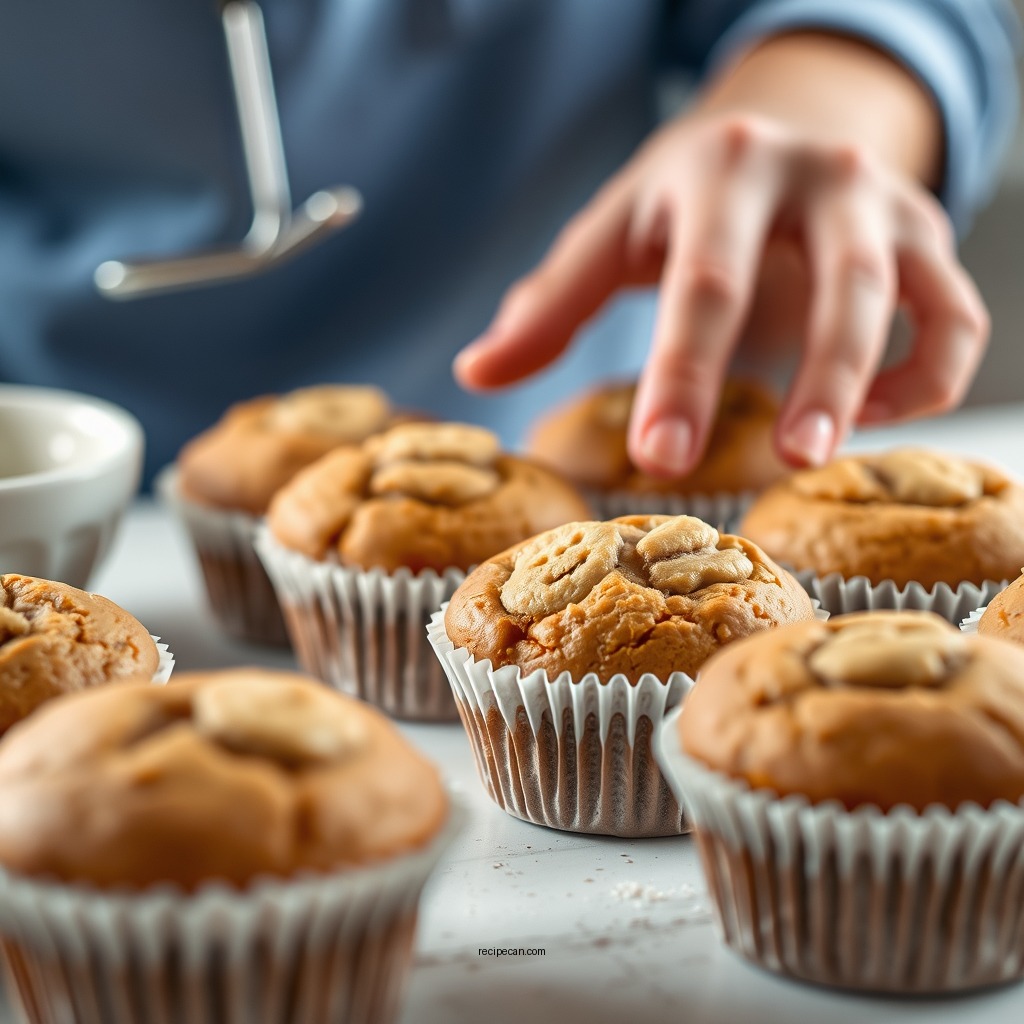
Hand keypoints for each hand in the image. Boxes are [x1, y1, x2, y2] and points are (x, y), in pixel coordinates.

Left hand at [454, 110, 988, 475]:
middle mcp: (815, 176)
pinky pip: (955, 319)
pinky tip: (872, 419)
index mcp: (721, 171)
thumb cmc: (678, 203)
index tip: (659, 455)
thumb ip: (549, 305)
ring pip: (907, 298)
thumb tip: (474, 373)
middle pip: (831, 283)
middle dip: (811, 380)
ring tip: (822, 459)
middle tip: (783, 464)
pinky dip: (929, 379)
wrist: (770, 137)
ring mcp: (882, 205)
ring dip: (875, 386)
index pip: (702, 283)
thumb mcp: (611, 235)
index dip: (682, 373)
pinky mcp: (929, 238)